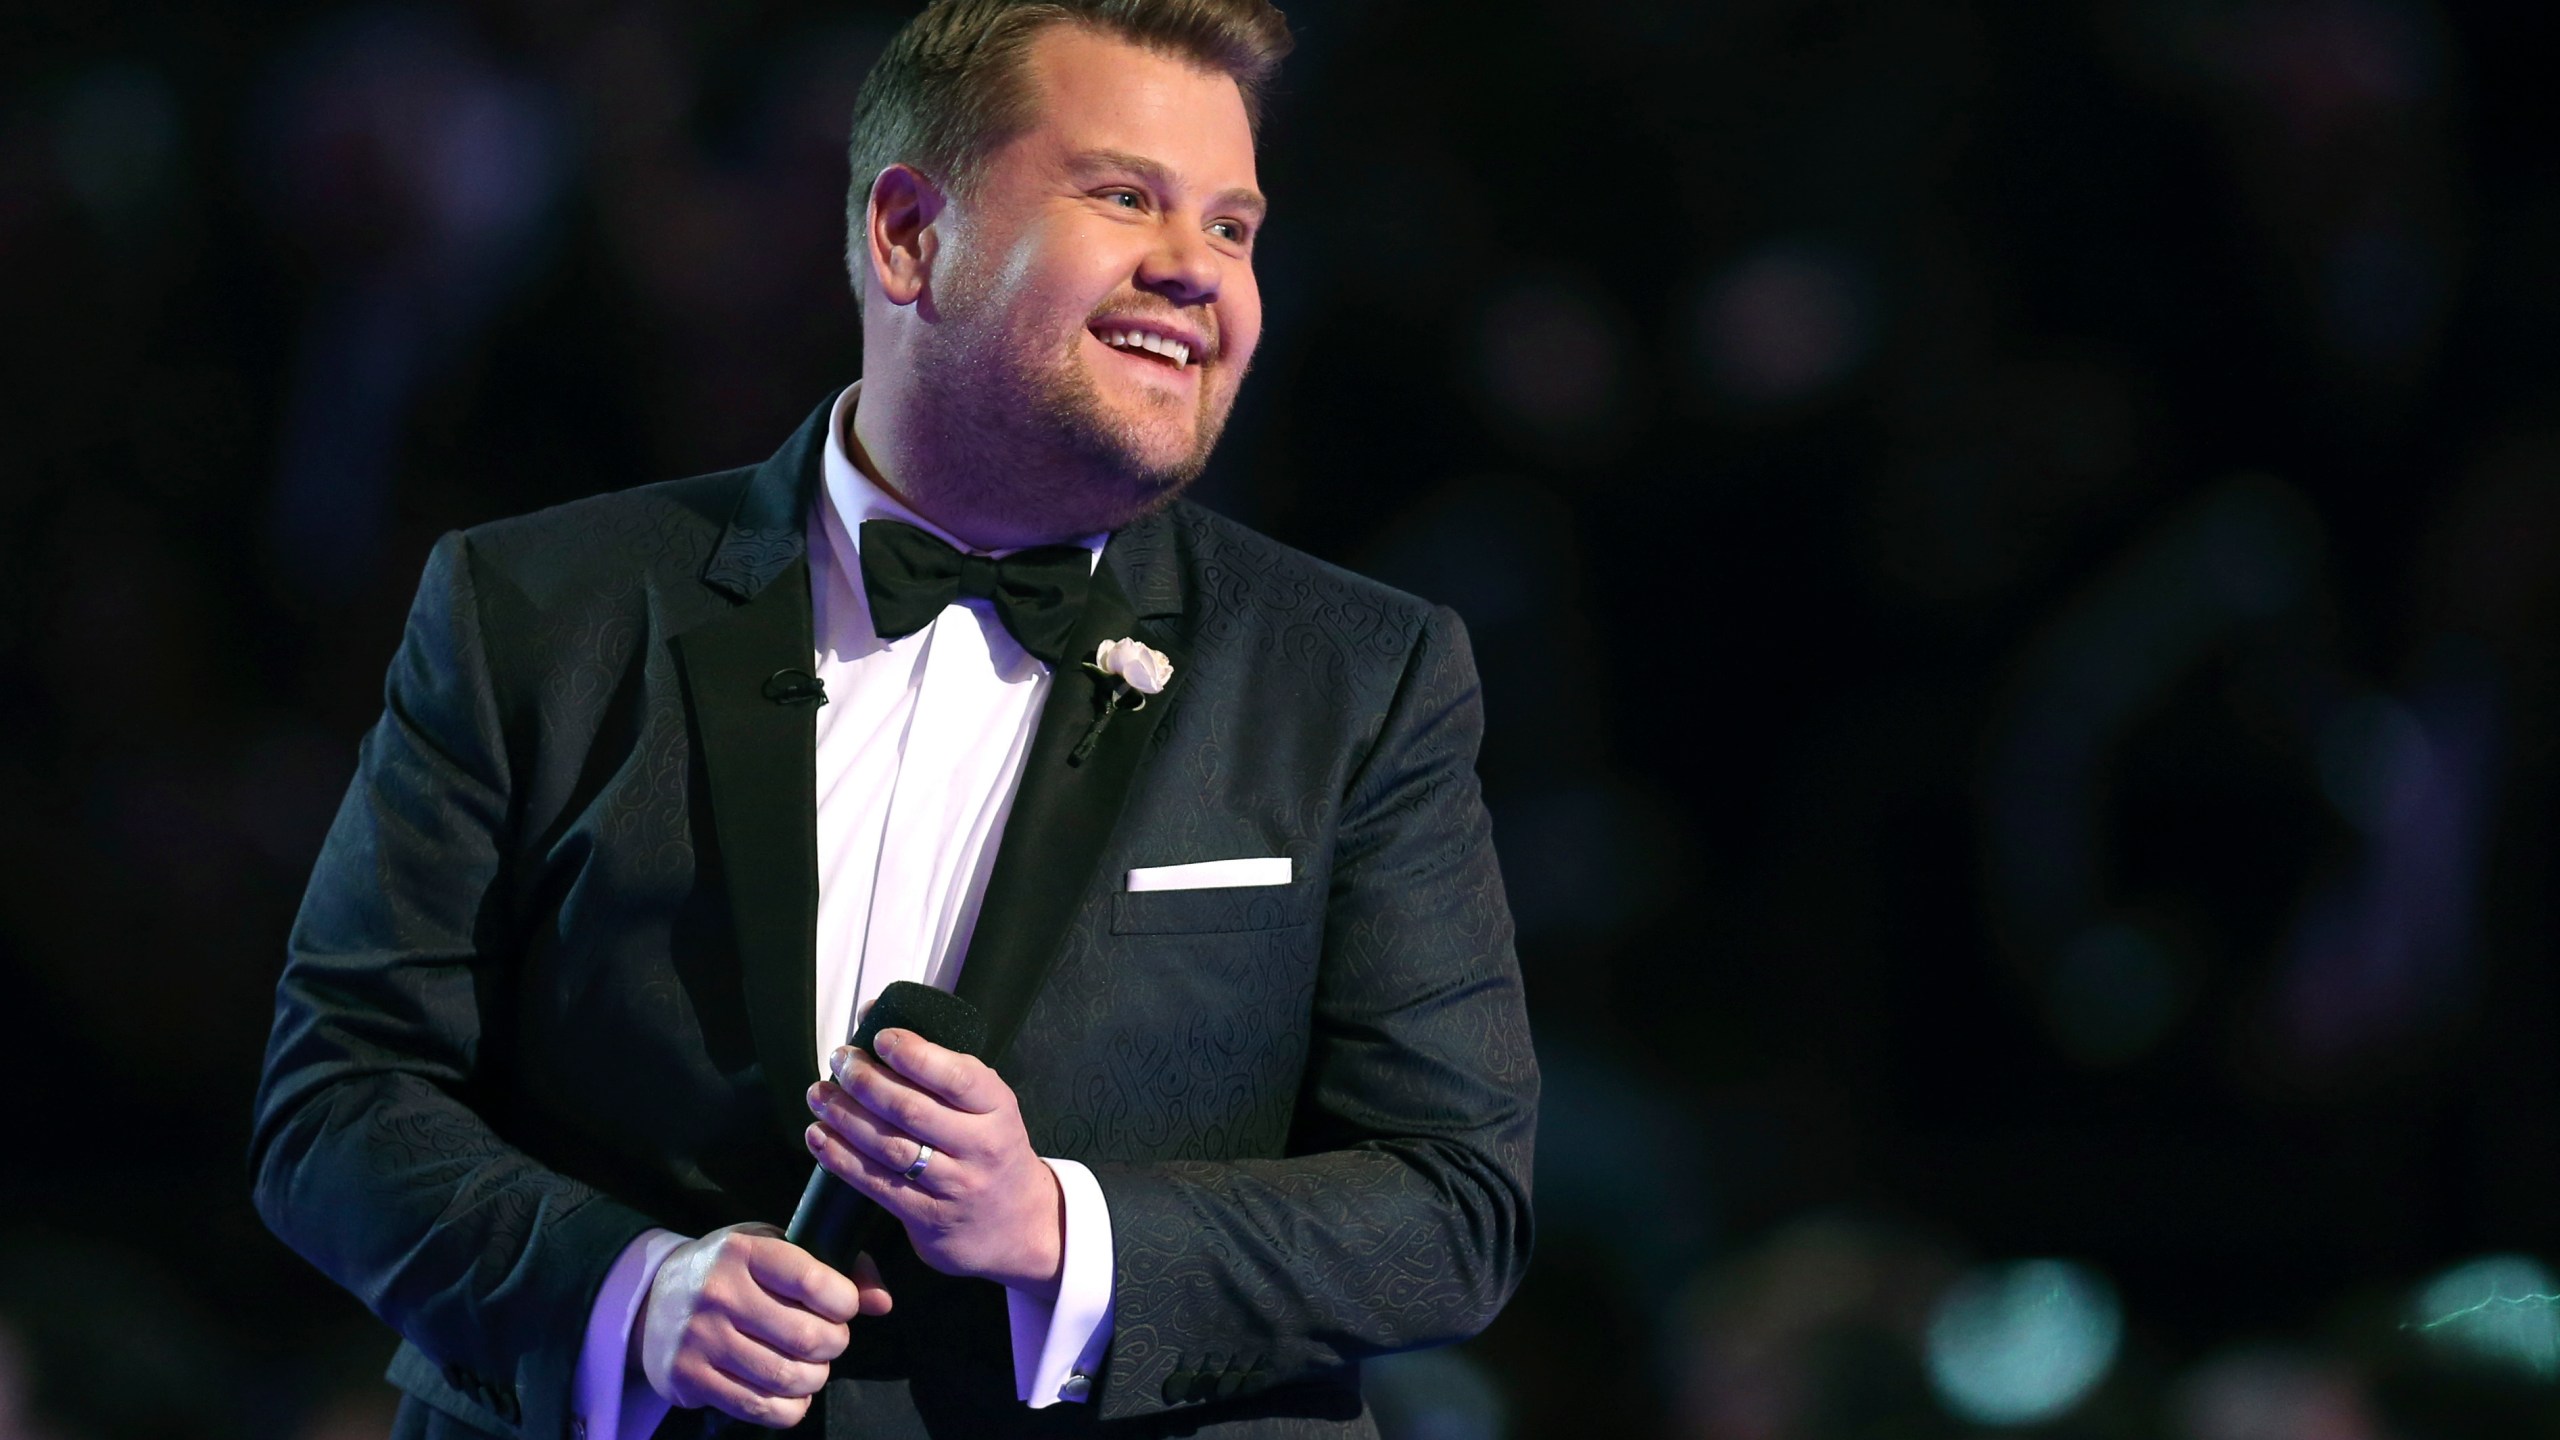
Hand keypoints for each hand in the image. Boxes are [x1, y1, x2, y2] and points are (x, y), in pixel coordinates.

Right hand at [635, 1222, 891, 1428]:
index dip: (845, 1301)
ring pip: (788, 1378)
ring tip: (812, 1365)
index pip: (812, 1281)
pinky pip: (762, 1409)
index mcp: (743, 1252)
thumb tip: (882, 1302)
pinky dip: (792, 1407)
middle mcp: (718, 1293)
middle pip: (807, 1338)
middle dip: (835, 1344)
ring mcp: (700, 1339)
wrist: (652, 1300)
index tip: (843, 1305)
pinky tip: (791, 1391)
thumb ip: (837, 1269)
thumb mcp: (776, 1250)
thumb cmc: (734, 1272)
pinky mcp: (689, 1379)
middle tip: (830, 1339)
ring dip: (816, 1377)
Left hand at [805, 1029, 1065, 1295]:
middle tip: (841, 1061)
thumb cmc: (991, 1148)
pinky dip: (840, 1157)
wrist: (1018, 1224)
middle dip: (866, 1081)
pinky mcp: (927, 1217)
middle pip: (912, 1110)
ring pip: (889, 1146)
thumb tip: (873, 1016)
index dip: (914, 1055)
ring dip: (845, 1116)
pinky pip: (876, 1184)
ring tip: (819, 1093)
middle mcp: (980, 1147)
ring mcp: (954, 1185)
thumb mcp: (987, 1104)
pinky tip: (820, 1136)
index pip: (957, 1077)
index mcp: (997, 1108)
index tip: (881, 1037)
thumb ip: (939, 1065)